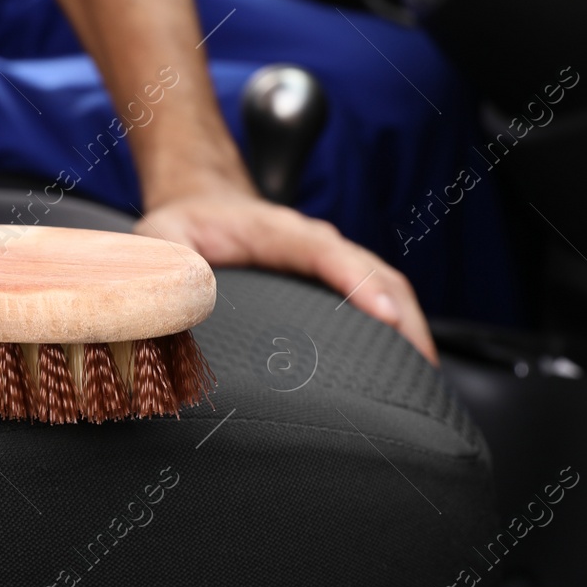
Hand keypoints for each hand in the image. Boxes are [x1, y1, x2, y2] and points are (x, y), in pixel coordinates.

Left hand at [134, 189, 437, 364]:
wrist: (200, 203)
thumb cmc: (183, 225)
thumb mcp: (161, 239)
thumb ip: (165, 266)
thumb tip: (177, 302)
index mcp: (278, 231)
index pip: (329, 252)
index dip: (360, 283)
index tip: (385, 315)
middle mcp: (315, 244)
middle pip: (377, 274)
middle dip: (405, 319)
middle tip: (422, 372)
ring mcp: (331, 262)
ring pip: (386, 290)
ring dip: (410, 330)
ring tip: (425, 383)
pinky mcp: (334, 282)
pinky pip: (377, 301)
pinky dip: (398, 332)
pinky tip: (407, 370)